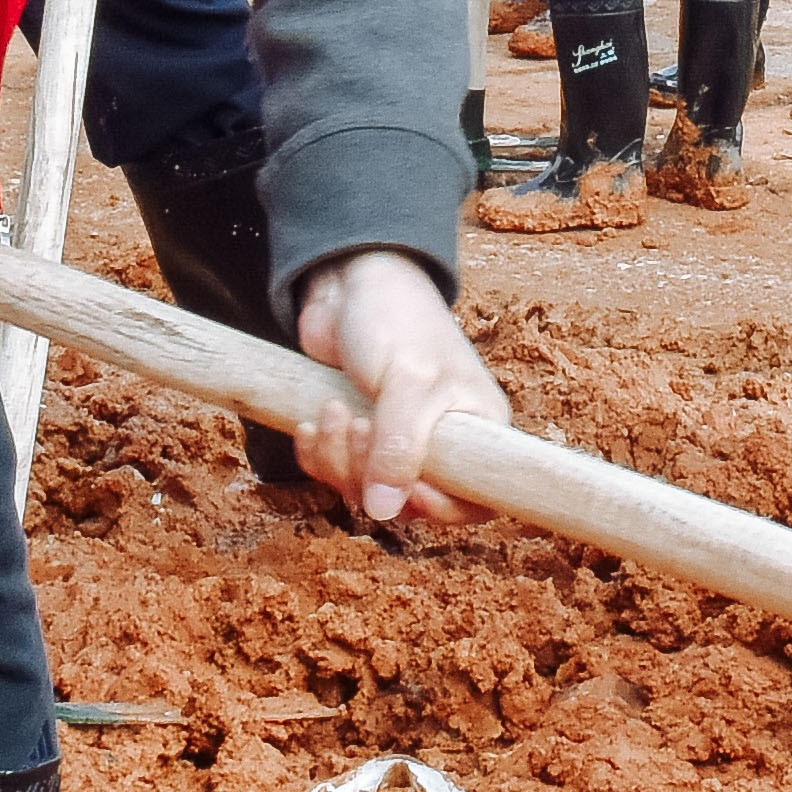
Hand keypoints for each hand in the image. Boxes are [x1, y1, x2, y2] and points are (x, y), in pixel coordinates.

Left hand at [283, 246, 499, 522]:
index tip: (409, 489)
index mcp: (479, 429)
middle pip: (408, 503)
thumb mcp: (407, 381)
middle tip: (360, 426)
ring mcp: (395, 442)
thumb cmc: (397, 319)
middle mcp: (441, 442)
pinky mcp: (356, 436)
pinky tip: (312, 421)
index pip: (477, 500)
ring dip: (338, 460)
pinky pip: (335, 472)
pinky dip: (318, 454)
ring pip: (364, 491)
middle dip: (370, 474)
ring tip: (333, 411)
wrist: (350, 281)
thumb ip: (400, 448)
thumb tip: (386, 510)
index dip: (442, 509)